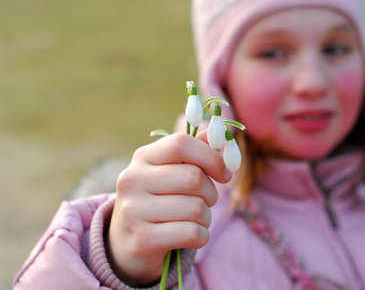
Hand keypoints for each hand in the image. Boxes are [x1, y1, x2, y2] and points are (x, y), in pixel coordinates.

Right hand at [107, 131, 231, 285]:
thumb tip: (221, 135)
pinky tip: (192, 236)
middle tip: (206, 201)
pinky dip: (202, 236)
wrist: (125, 243)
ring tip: (194, 220)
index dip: (211, 157)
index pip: (182, 144)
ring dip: (206, 217)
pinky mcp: (142, 240)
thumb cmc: (158, 200)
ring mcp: (133, 211)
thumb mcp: (170, 172)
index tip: (225, 174)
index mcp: (142, 157)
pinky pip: (192, 233)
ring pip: (197, 209)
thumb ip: (195, 152)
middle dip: (211, 193)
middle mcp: (132, 180)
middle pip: (194, 178)